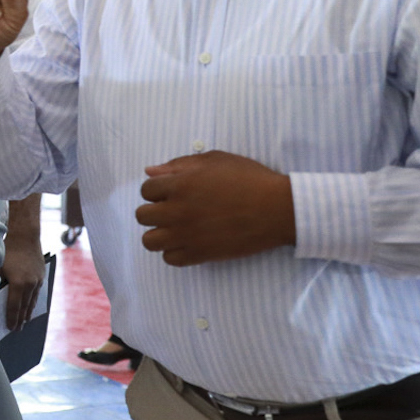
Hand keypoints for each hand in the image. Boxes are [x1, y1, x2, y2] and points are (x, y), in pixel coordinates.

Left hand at [0, 246, 44, 332]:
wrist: (25, 235)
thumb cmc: (6, 249)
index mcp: (18, 284)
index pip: (14, 307)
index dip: (12, 319)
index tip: (10, 328)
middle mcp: (30, 284)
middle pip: (24, 307)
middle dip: (20, 320)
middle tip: (16, 330)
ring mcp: (38, 280)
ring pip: (33, 300)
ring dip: (28, 312)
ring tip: (24, 321)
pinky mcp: (42, 275)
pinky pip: (37, 292)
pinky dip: (33, 301)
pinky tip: (31, 305)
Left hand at [136, 151, 294, 265]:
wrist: (278, 208)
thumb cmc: (249, 179)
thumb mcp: (215, 160)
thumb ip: (179, 164)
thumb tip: (149, 171)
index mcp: (180, 184)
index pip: (146, 189)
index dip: (158, 189)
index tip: (173, 192)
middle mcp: (177, 210)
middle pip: (142, 216)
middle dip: (155, 211)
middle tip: (174, 210)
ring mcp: (187, 235)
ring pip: (150, 241)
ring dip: (160, 234)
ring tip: (176, 229)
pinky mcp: (200, 254)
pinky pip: (170, 259)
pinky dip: (175, 252)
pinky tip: (189, 242)